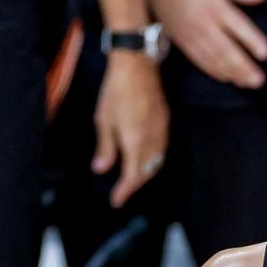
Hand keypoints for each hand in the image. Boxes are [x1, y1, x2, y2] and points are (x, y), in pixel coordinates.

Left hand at [92, 53, 169, 208]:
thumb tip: (101, 169)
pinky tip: (145, 156)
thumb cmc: (116, 91)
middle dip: (135, 184)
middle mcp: (152, 140)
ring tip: (133, 177)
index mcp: (135, 142)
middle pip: (147, 172)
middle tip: (123, 191)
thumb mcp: (104, 120)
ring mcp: (161, 130)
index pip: (132, 175)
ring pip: (157, 161)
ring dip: (145, 173)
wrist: (137, 65)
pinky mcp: (165, 121)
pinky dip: (153, 159)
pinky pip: (162, 148)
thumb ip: (105, 147)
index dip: (124, 191)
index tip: (116, 201)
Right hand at [145, 0, 266, 88]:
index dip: (251, 40)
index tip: (266, 54)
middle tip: (259, 80)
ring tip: (248, 84)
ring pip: (214, 59)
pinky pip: (201, 61)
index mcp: (214, 5)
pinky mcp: (184, 43)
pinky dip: (215, 72)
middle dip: (243, 66)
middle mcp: (203, 23)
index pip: (237, 25)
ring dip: (232, 73)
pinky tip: (229, 79)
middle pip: (225, 49)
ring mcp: (192, 36)